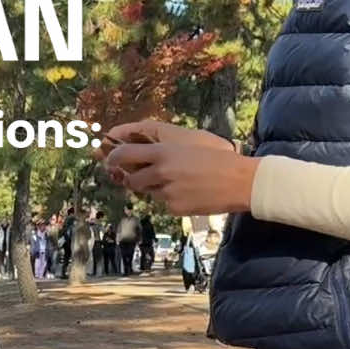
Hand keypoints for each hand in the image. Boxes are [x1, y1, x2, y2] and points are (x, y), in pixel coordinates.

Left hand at [97, 122, 257, 214]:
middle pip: (131, 179)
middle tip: (141, 175)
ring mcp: (165, 193)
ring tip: (177, 180)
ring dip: (154, 187)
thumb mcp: (191, 139)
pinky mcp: (173, 208)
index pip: (123, 154)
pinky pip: (163, 203)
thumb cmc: (219, 156)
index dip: (112, 157)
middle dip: (133, 178)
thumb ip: (165, 143)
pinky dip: (170, 198)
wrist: (239, 181)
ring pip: (148, 192)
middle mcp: (160, 173)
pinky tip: (189, 192)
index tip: (110, 160)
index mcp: (162, 153)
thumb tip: (144, 145)